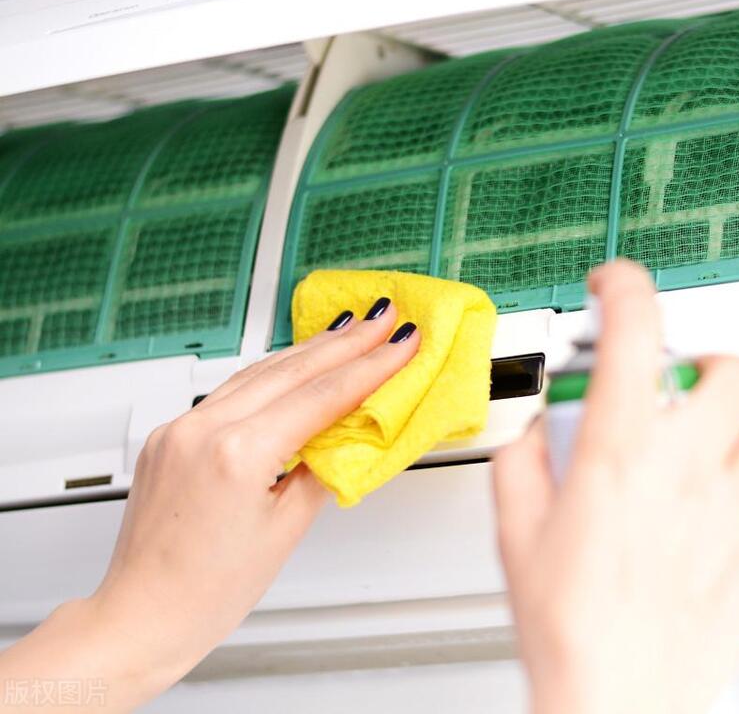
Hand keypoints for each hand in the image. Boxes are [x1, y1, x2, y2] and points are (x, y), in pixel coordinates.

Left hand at [0, 301, 419, 712]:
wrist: (140, 617)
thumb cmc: (204, 592)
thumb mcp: (284, 531)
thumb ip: (320, 471)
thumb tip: (347, 437)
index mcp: (236, 454)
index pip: (320, 395)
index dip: (370, 366)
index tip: (402, 343)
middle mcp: (201, 430)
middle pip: (290, 370)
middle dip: (345, 341)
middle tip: (384, 317)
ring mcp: (179, 429)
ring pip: (257, 373)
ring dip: (308, 350)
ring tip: (348, 331)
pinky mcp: (168, 436)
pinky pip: (229, 391)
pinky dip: (270, 375)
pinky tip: (293, 366)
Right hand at [493, 260, 738, 713]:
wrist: (617, 705)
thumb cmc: (567, 630)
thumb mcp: (515, 530)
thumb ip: (525, 458)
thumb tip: (541, 431)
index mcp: (621, 452)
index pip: (637, 329)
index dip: (626, 287)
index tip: (616, 286)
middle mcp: (687, 472)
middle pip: (733, 373)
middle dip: (703, 366)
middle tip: (670, 391)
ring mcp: (732, 516)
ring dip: (717, 446)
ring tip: (677, 478)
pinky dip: (721, 518)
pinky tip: (686, 547)